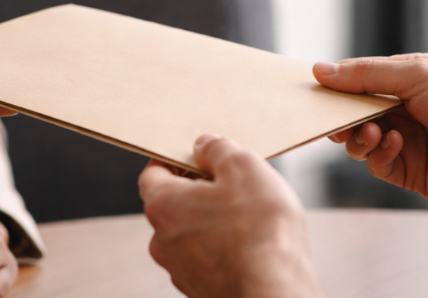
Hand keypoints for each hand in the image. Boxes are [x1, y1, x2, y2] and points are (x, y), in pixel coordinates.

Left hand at [138, 135, 323, 297]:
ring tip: (250, 216)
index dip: (176, 159)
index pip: (153, 172)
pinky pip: (209, 257)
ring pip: (193, 232)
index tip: (198, 154)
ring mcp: (182, 270)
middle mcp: (163, 241)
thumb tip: (206, 146)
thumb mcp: (244, 167)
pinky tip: (253, 243)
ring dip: (214, 220)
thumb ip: (218, 149)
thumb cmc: (259, 233)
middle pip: (174, 203)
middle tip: (234, 183)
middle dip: (201, 190)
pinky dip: (225, 247)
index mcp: (163, 206)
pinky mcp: (203, 289)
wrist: (274, 293)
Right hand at [319, 54, 427, 228]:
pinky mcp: (408, 171)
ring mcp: (403, 141)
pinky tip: (393, 144)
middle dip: (339, 116)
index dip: (333, 87)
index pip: (355, 82)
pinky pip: (377, 163)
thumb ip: (366, 74)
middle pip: (351, 114)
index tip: (311, 91)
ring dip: (357, 136)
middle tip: (332, 119)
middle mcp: (399, 111)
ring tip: (372, 132)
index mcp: (402, 81)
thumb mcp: (417, 75)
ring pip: (358, 141)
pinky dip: (378, 153)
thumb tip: (319, 70)